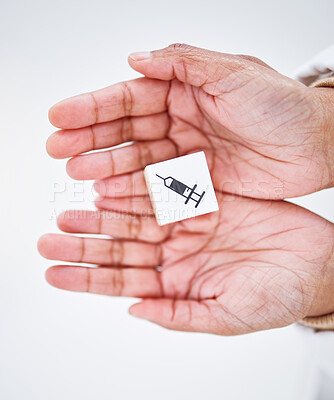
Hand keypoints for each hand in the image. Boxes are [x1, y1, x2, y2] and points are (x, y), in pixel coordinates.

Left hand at [38, 193, 333, 334]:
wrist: (316, 263)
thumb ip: (178, 315)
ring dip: (104, 214)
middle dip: (86, 243)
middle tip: (53, 236)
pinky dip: (139, 190)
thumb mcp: (227, 315)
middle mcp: (176, 252)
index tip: (54, 272)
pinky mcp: (204, 198)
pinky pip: (165, 191)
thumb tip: (135, 311)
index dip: (87, 278)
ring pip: (135, 217)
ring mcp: (188, 223)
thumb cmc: (279, 296)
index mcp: (177, 283)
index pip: (121, 282)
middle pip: (120, 246)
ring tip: (73, 211)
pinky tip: (113, 187)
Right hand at [47, 44, 333, 199]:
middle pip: (126, 130)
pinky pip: (160, 187)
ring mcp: (187, 153)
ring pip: (138, 160)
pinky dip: (135, 191)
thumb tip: (136, 58)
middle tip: (59, 150)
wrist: (317, 145)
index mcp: (185, 90)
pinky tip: (112, 194)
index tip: (61, 116)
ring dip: (107, 167)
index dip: (93, 107)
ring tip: (78, 173)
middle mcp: (181, 121)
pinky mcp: (198, 181)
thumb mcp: (234, 73)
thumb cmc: (283, 106)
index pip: (130, 97)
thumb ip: (183, 64)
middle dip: (92, 139)